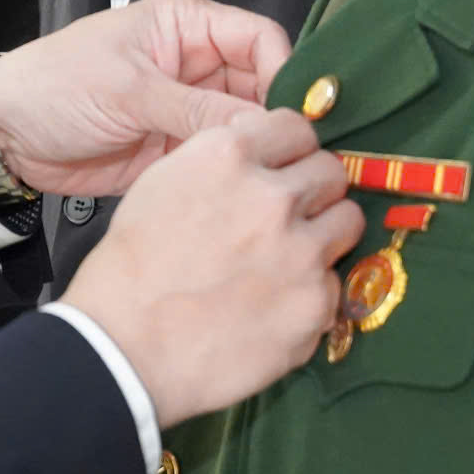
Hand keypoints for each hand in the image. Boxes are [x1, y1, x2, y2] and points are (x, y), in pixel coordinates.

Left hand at [0, 0, 292, 197]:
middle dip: (282, 121)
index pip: (262, 40)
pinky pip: (222, 161)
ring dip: (261, 154)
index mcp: (188, 26)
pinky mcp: (180, 150)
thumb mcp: (128, 90)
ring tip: (277, 185)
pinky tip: (248, 197)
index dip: (285, 74)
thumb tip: (263, 129)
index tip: (296, 118)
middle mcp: (198, 64)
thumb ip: (197, 110)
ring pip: (249, 129)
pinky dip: (236, 178)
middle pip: (265, 88)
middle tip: (299, 162)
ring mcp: (190, 109)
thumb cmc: (55, 86)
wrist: (6, 136)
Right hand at [62, 109, 360, 425]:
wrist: (125, 347)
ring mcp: (302, 252)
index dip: (288, 149)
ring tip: (288, 258)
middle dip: (312, 190)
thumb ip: (219, 160)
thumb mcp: (163, 183)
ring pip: (347, 220)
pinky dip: (310, 292)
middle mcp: (273, 196)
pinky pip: (333, 283)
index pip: (296, 127)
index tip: (282, 167)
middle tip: (287, 216)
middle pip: (330, 172)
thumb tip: (259, 151)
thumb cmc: (132, 266)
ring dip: (323, 234)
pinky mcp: (316, 305)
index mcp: (228, 155)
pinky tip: (274, 305)